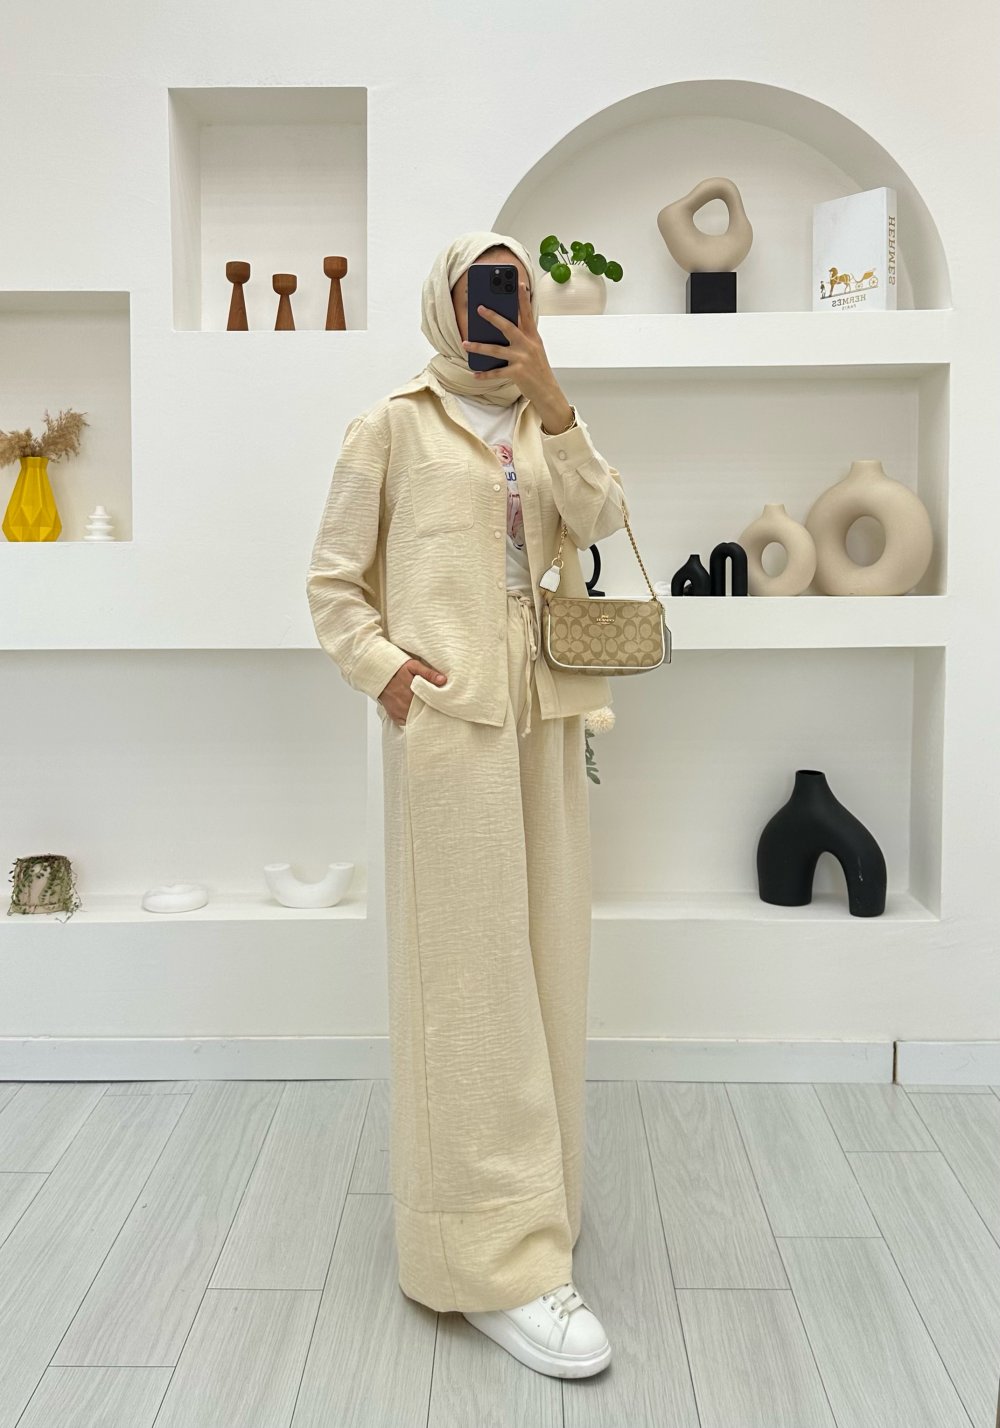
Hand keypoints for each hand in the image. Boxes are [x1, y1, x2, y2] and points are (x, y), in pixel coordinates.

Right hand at [378, 657, 447, 726]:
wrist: (379, 673)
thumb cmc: (397, 668)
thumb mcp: (414, 666)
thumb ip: (429, 673)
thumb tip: (443, 680)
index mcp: (413, 693)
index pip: (431, 704)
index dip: (438, 704)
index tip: (442, 703)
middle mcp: (406, 705)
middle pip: (424, 713)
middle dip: (430, 711)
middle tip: (436, 707)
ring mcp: (400, 712)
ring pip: (415, 719)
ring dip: (420, 716)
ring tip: (425, 709)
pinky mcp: (395, 716)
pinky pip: (406, 722)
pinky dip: (411, 719)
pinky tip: (414, 712)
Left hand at [462, 279, 566, 415]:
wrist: (548, 391)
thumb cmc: (538, 369)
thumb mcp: (534, 349)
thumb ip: (522, 337)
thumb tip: (501, 328)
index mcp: (533, 337)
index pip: (528, 314)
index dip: (523, 299)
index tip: (519, 284)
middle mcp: (528, 345)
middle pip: (508, 327)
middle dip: (492, 317)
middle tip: (479, 308)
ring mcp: (522, 359)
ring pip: (496, 350)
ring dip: (478, 346)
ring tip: (465, 344)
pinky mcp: (517, 373)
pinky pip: (496, 372)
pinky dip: (484, 374)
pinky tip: (475, 374)